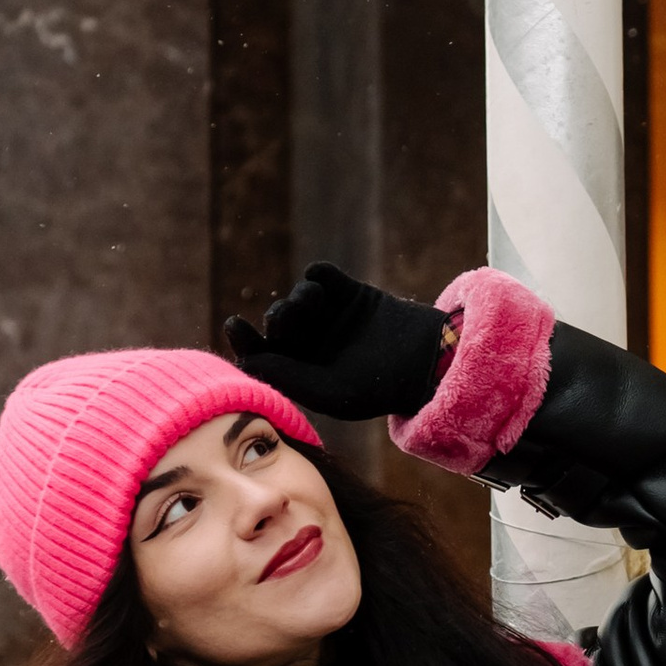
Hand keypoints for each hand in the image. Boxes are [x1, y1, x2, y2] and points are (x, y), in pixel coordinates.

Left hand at [224, 262, 451, 422]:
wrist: (429, 360)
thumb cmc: (379, 386)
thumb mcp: (329, 391)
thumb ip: (286, 375)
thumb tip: (244, 359)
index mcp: (303, 373)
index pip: (264, 354)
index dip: (245, 340)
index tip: (236, 325)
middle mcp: (313, 345)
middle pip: (278, 322)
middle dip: (278, 316)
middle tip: (287, 318)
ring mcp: (331, 317)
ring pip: (297, 297)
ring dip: (299, 296)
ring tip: (314, 303)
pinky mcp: (350, 292)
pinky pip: (321, 275)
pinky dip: (317, 275)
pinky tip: (325, 284)